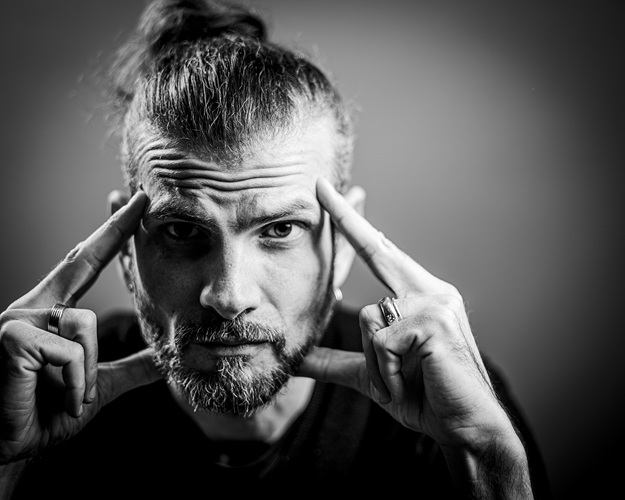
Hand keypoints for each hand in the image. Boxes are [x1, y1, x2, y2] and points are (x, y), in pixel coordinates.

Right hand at [0, 191, 161, 464]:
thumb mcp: (94, 388)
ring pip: (85, 325)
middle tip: (142, 196)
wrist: (6, 451)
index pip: (83, 265)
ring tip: (69, 398)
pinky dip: (74, 384)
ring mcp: (17, 318)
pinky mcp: (11, 335)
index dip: (109, 236)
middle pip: (81, 264)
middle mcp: (30, 307)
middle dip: (114, 229)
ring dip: (87, 374)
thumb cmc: (42, 416)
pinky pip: (69, 352)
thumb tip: (164, 359)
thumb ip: (128, 369)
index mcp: (49, 314)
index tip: (133, 207)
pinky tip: (56, 400)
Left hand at [301, 178, 520, 451]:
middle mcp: (430, 289)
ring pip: (369, 320)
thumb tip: (294, 359)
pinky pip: (382, 344)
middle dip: (345, 216)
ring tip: (406, 383)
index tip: (328, 194)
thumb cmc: (423, 396)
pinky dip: (388, 375)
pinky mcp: (432, 322)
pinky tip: (413, 385)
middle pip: (376, 250)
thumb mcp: (372, 374)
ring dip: (378, 365)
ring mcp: (434, 303)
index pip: (379, 251)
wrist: (466, 427)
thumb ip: (334, 361)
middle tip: (318, 183)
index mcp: (418, 294)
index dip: (351, 223)